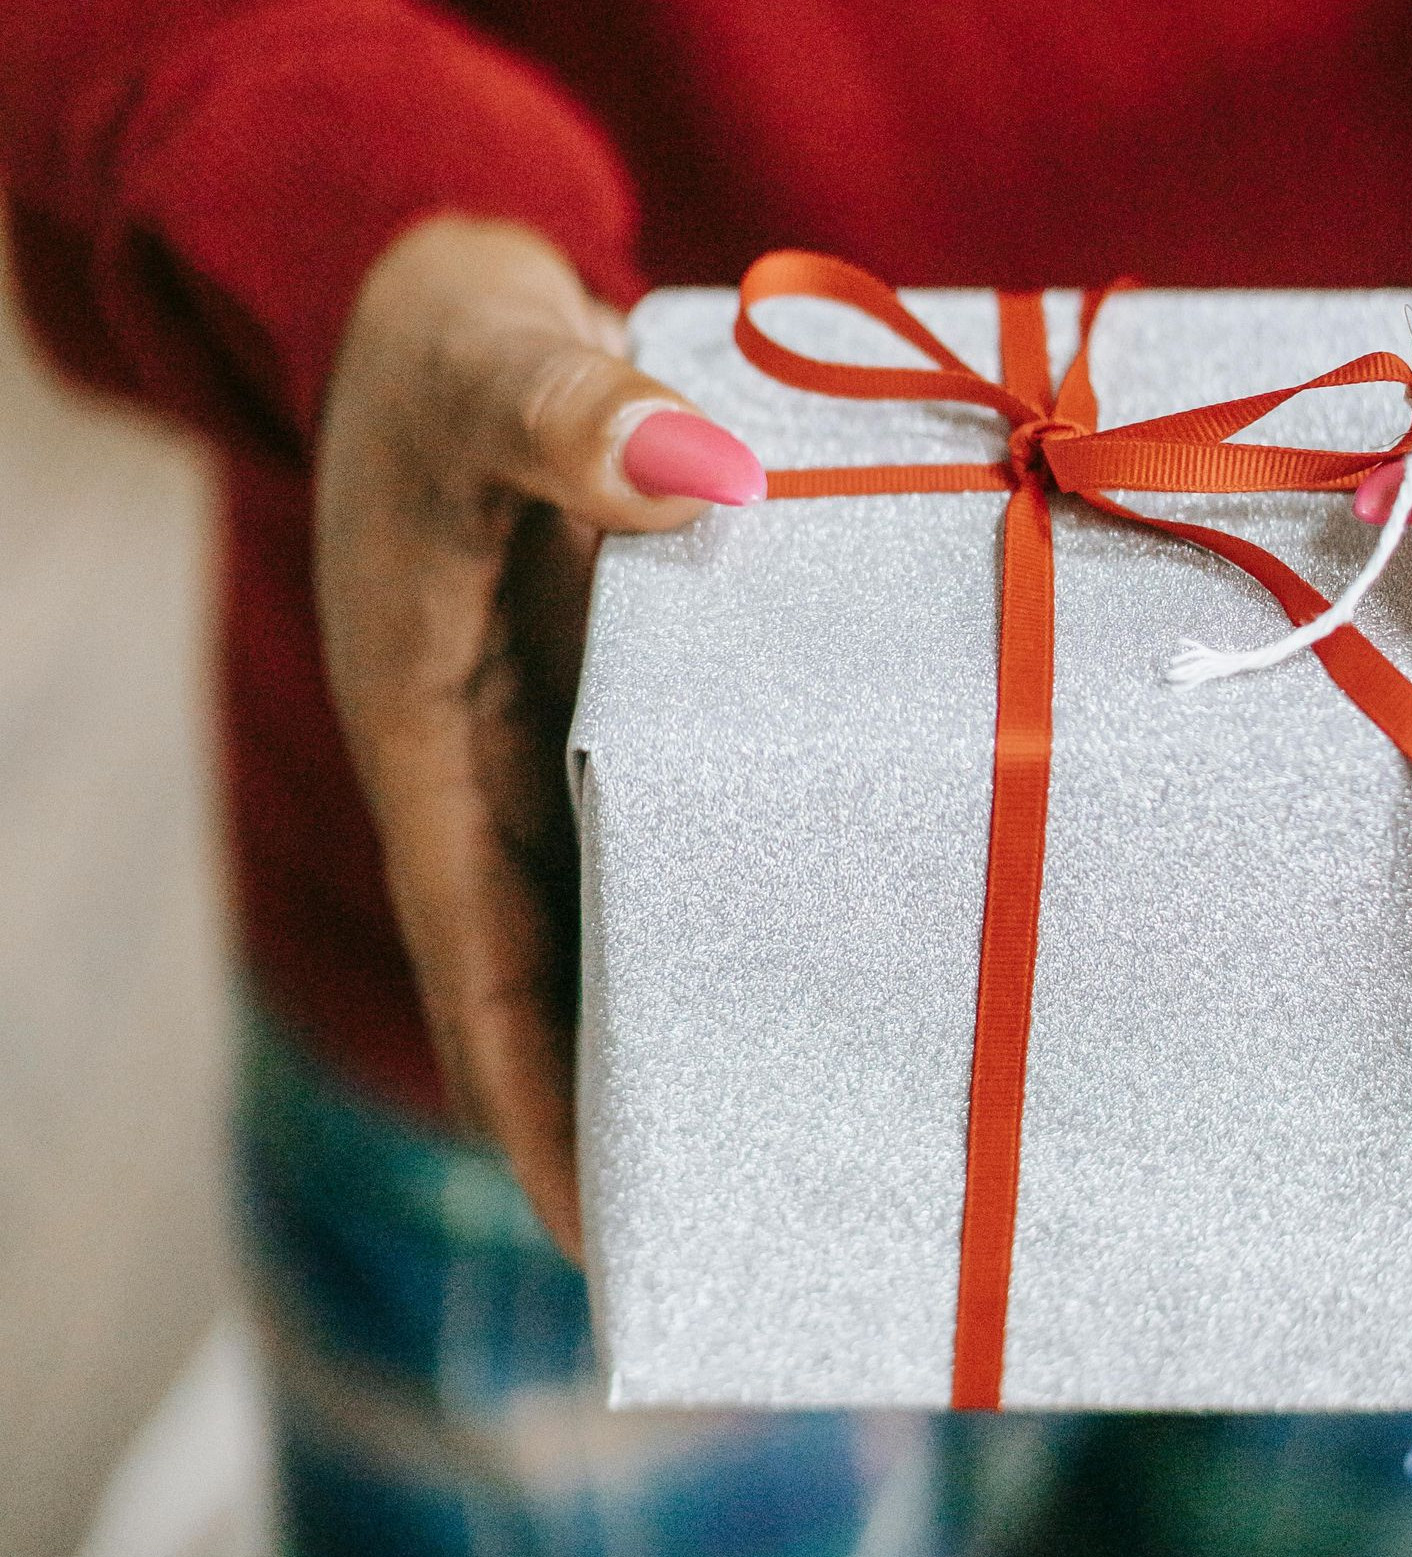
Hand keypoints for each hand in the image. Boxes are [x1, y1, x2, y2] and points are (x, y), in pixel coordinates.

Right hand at [315, 215, 762, 1257]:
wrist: (458, 311)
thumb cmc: (442, 351)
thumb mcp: (484, 366)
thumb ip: (565, 417)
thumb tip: (703, 475)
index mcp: (435, 757)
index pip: (482, 978)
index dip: (534, 1115)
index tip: (606, 1244)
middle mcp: (502, 789)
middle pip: (563, 1000)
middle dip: (633, 1123)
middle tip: (749, 1236)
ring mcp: (571, 765)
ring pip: (630, 940)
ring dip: (694, 1038)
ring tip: (810, 1143)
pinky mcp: (634, 725)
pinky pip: (682, 850)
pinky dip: (736, 918)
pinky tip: (830, 960)